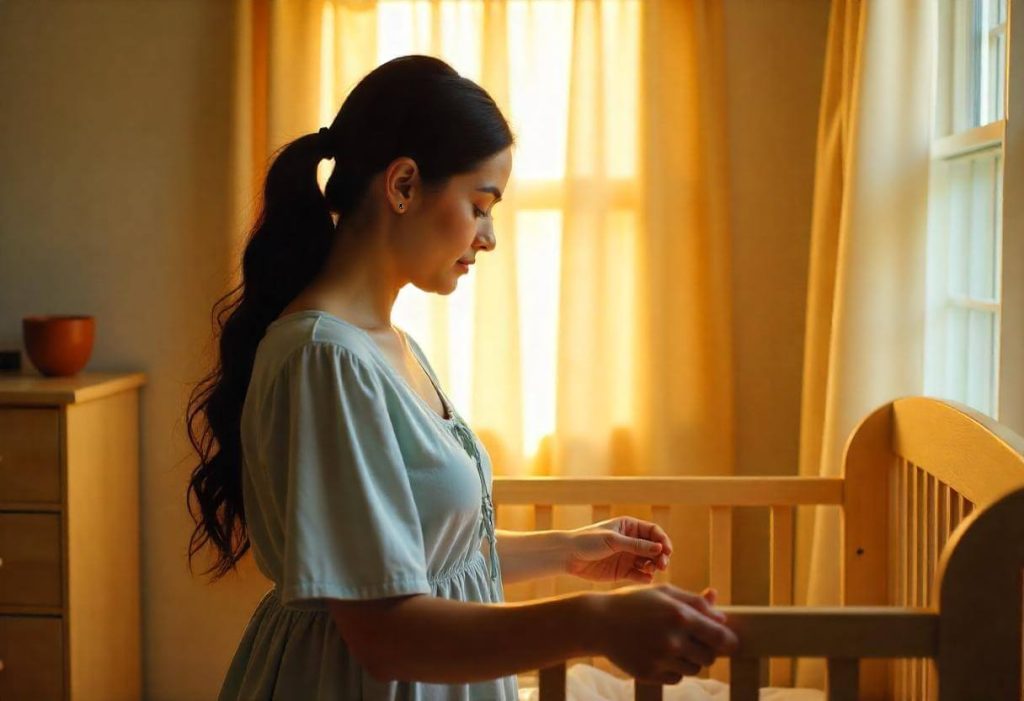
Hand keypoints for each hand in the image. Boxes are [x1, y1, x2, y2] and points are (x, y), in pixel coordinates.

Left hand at [565, 516, 671, 582]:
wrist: (568, 556)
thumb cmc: (588, 541)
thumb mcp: (613, 540)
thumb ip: (636, 545)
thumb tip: (660, 548)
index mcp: (629, 527)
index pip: (653, 532)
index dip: (663, 540)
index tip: (666, 550)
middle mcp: (631, 542)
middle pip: (654, 548)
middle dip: (661, 556)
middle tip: (662, 564)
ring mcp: (627, 557)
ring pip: (649, 562)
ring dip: (653, 566)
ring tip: (649, 569)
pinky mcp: (622, 572)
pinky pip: (639, 575)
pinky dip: (644, 577)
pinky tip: (645, 578)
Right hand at [593, 584, 735, 685]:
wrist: (598, 622)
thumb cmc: (634, 602)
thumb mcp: (664, 593)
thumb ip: (695, 602)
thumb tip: (722, 617)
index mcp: (680, 615)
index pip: (721, 638)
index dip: (729, 641)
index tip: (728, 642)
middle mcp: (673, 639)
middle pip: (710, 657)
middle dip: (706, 650)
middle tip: (693, 641)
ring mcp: (660, 659)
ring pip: (694, 670)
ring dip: (689, 660)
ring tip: (672, 645)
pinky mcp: (649, 674)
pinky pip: (676, 678)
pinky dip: (673, 670)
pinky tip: (659, 655)